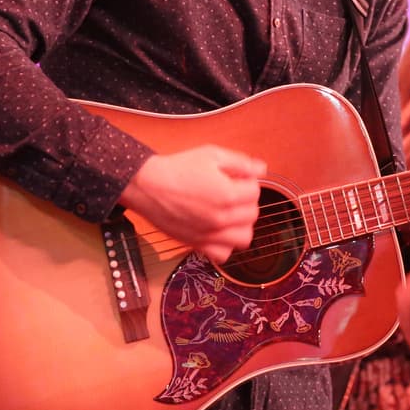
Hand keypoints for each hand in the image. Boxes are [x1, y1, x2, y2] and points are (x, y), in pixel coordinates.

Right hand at [119, 146, 265, 263]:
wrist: (148, 186)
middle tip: (230, 192)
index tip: (235, 177)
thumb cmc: (178, 168)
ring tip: (229, 212)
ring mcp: (210, 234)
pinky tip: (218, 230)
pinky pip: (223, 254)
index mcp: (228, 195)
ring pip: (244, 238)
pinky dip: (225, 244)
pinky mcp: (197, 244)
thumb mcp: (211, 155)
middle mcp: (221, 219)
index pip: (255, 191)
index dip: (247, 181)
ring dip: (241, 225)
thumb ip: (240, 163)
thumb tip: (262, 169)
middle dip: (245, 201)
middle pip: (252, 214)